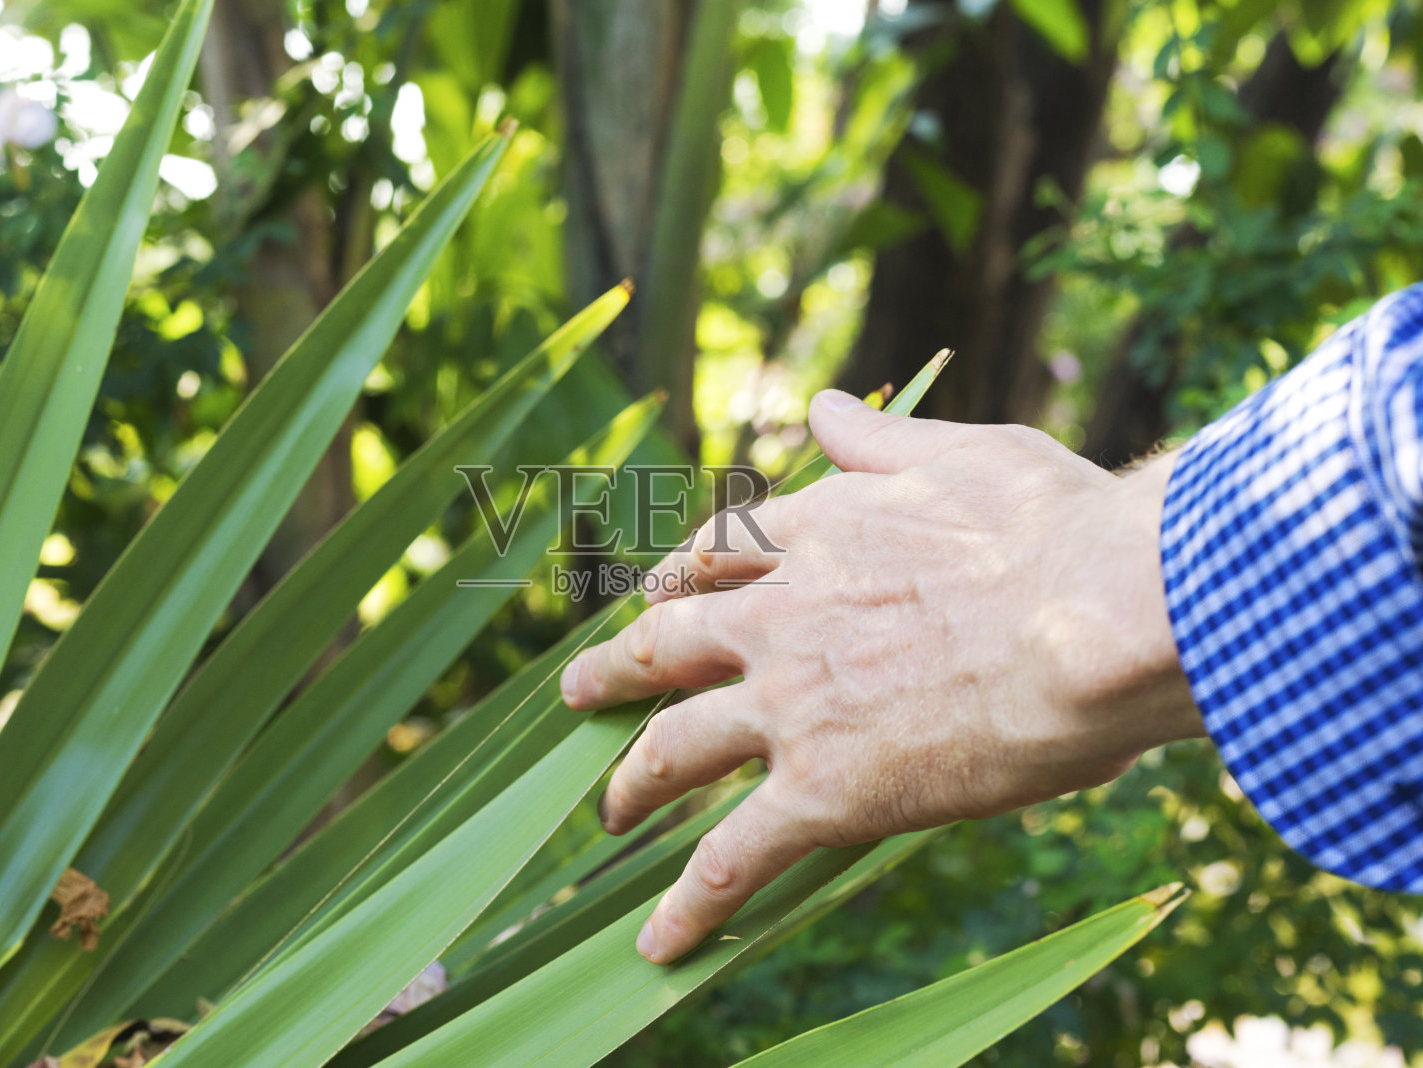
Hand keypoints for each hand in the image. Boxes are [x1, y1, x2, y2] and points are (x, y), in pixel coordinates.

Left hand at [560, 390, 1203, 963]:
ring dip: (630, 785)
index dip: (673, 583)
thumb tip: (825, 406)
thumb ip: (877, 439)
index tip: (652, 599)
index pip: (713, 560)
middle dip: (612, 675)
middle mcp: (780, 618)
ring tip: (605, 814)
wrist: (1097, 611)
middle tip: (576, 697)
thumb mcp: (960, 450)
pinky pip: (734, 859)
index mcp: (814, 536)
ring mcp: (790, 705)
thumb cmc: (1055, 526)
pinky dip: (689, 906)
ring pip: (673, 750)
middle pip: (663, 647)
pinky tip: (657, 948)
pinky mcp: (822, 790)